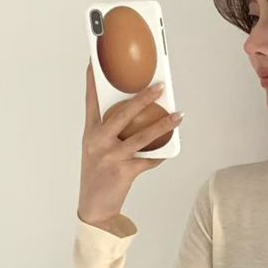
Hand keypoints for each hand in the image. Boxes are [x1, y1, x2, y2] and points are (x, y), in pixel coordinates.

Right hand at [78, 59, 178, 224]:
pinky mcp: (124, 172)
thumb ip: (111, 130)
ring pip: (141, 136)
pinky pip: (149, 159)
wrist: (94, 206)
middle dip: (143, 98)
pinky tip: (170, 148)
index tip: (96, 60)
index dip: (93, 80)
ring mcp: (110, 157)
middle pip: (123, 114)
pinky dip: (160, 154)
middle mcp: (98, 141)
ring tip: (177, 115)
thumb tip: (138, 112)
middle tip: (160, 86)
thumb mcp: (97, 148)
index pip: (92, 100)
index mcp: (90, 132)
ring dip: (163, 125)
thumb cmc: (98, 173)